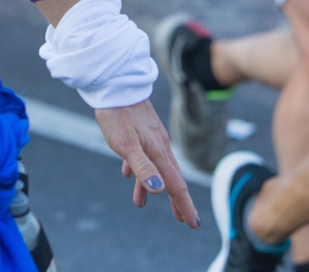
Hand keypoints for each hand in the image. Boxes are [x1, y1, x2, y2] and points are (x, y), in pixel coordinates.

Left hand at [94, 99, 200, 226]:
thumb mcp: (126, 145)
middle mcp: (159, 147)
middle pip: (170, 178)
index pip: (176, 185)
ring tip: (141, 203)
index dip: (184, 205)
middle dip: (176, 200)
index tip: (193, 224)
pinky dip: (138, 170)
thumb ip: (142, 168)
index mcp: (159, 153)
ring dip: (151, 187)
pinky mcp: (141, 131)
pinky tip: (127, 174)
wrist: (114, 85)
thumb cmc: (118, 115)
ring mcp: (151, 138)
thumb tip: (159, 190)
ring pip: (155, 168)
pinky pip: (143, 156)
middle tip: (181, 219)